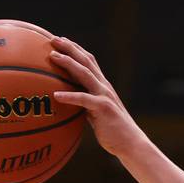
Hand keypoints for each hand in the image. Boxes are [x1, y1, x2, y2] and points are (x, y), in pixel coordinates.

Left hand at [49, 36, 148, 157]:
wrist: (130, 143)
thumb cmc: (112, 132)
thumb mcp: (96, 114)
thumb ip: (85, 105)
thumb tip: (68, 104)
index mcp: (102, 86)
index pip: (89, 61)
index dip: (75, 49)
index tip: (61, 41)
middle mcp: (104, 86)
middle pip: (86, 61)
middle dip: (70, 48)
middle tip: (53, 39)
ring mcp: (104, 96)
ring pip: (85, 74)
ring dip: (68, 63)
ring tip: (53, 57)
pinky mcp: (103, 108)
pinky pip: (84, 100)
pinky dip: (70, 96)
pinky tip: (56, 95)